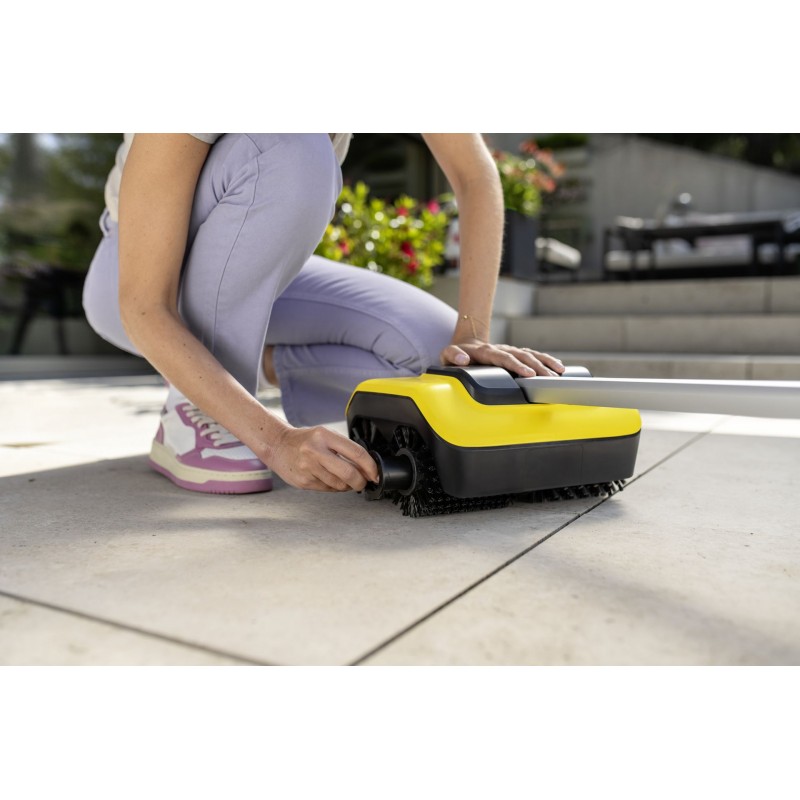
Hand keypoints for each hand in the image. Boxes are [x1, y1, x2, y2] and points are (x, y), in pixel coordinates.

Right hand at [269, 425, 379, 491]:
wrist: (277, 445)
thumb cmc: (304, 440)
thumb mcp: (324, 436)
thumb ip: (344, 449)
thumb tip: (366, 468)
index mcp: (324, 436)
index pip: (356, 453)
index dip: (370, 466)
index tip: (375, 473)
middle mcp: (315, 451)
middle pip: (349, 473)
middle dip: (361, 481)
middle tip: (364, 482)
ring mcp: (308, 467)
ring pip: (339, 485)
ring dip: (347, 485)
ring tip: (344, 479)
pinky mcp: (303, 481)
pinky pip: (327, 489)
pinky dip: (334, 487)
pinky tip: (329, 479)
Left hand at [441, 338, 564, 376]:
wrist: (465, 343)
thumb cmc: (456, 354)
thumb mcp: (447, 355)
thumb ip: (452, 355)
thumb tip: (462, 358)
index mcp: (486, 351)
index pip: (504, 358)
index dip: (516, 366)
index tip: (528, 373)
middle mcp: (501, 349)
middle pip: (522, 356)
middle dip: (537, 367)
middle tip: (550, 378)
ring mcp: (510, 350)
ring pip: (531, 354)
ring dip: (546, 362)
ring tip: (559, 372)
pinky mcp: (516, 353)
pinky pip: (534, 355)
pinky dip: (547, 360)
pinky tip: (559, 368)